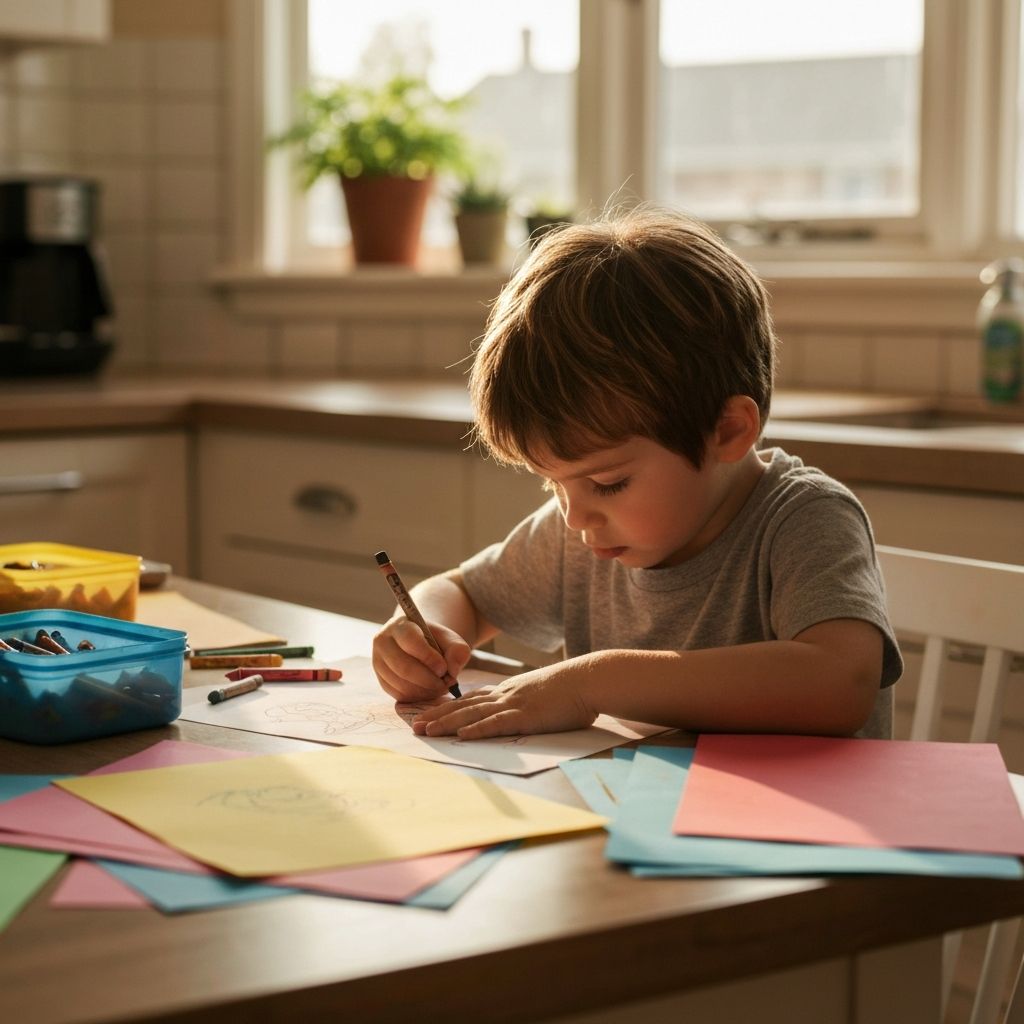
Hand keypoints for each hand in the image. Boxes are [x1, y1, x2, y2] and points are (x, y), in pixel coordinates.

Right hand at [372, 618, 470, 702]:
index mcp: (400, 625)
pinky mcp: (381, 680)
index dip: (428, 657)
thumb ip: (457, 649)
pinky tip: (430, 691)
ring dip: (425, 690)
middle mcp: (383, 642)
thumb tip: (451, 670)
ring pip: (400, 683)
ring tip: (441, 687)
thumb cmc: (435, 641)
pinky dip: (417, 697)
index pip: (410, 640)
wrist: (419, 645)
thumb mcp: (450, 639)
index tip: (444, 668)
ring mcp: (378, 662)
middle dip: (428, 680)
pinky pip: (398, 694)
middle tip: (446, 683)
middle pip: (403, 666)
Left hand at [411, 666, 596, 738]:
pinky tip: (461, 736)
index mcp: (508, 690)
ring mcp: (514, 704)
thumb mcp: (540, 692)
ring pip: (472, 714)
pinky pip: (497, 724)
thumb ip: (523, 700)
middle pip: (463, 706)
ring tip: (425, 732)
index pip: (469, 699)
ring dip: (446, 724)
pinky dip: (477, 730)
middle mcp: (505, 695)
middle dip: (436, 716)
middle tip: (413, 726)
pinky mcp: (527, 717)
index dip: (445, 707)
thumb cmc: (570, 688)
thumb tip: (515, 711)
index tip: (426, 714)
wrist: (589, 679)